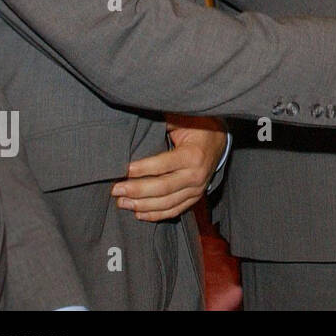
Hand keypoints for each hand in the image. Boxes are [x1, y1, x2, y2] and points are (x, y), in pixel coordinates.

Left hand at [111, 115, 227, 220]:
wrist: (219, 141)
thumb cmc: (197, 127)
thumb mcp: (182, 120)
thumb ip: (163, 124)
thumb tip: (137, 126)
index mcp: (193, 155)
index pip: (163, 165)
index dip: (142, 169)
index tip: (123, 170)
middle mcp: (197, 175)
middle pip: (163, 188)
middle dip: (136, 190)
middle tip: (116, 190)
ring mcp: (197, 188)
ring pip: (167, 203)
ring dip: (142, 205)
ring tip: (122, 203)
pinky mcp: (195, 197)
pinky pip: (175, 210)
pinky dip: (156, 215)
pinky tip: (138, 213)